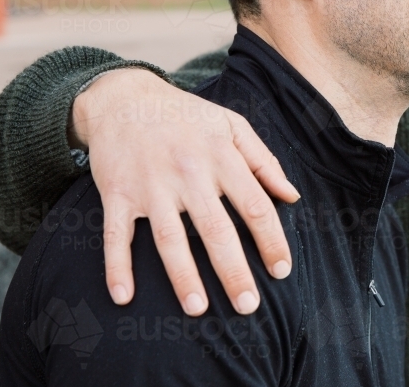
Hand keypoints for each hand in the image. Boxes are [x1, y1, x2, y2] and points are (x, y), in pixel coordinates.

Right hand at [70, 69, 300, 315]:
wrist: (124, 98)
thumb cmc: (186, 116)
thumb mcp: (231, 124)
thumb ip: (264, 160)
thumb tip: (292, 196)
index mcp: (221, 156)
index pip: (255, 205)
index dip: (272, 241)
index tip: (282, 271)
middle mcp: (188, 172)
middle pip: (216, 229)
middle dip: (233, 271)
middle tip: (248, 306)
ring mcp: (150, 184)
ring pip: (169, 237)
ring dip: (182, 275)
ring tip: (197, 308)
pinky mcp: (116, 192)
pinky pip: (116, 235)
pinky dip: (117, 266)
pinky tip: (124, 296)